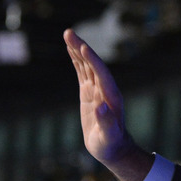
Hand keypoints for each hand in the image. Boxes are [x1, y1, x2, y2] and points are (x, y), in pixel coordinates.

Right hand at [65, 28, 151, 180]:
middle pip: (93, 64)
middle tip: (69, 33)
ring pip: (86, 65)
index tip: (84, 47)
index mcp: (111, 97)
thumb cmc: (111, 144)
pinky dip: (76, 60)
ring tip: (68, 34)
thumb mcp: (108, 136)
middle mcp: (105, 89)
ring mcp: (96, 89)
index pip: (102, 74)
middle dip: (82, 49)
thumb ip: (107, 121)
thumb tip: (101, 106)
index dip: (93, 61)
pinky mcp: (89, 93)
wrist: (112, 147)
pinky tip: (70, 49)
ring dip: (78, 50)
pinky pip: (82, 72)